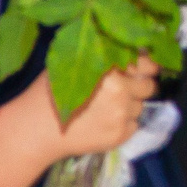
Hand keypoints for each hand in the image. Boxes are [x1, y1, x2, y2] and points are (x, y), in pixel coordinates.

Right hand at [39, 55, 159, 159]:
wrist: (36, 129)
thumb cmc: (50, 92)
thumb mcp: (73, 63)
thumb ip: (102, 57)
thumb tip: (129, 51)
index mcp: (110, 68)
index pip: (147, 63)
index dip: (147, 66)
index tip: (142, 69)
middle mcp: (121, 90)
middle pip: (150, 86)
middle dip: (140, 87)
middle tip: (126, 90)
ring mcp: (121, 115)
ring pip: (140, 107)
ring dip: (130, 106)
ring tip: (107, 108)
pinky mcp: (120, 135)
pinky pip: (134, 125)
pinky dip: (123, 124)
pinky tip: (104, 123)